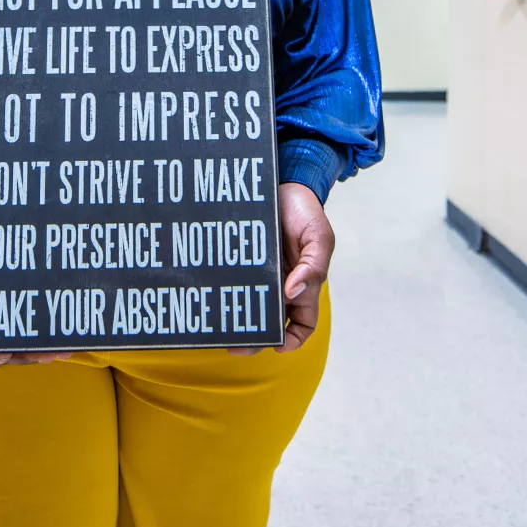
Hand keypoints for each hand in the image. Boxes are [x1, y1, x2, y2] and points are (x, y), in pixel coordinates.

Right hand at [0, 224, 70, 375]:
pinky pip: (32, 323)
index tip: (4, 352)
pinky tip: (65, 329)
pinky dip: (47, 331)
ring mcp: (1, 318)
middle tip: (44, 353)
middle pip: (3, 356)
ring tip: (60, 348)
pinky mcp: (18, 305)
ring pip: (21, 345)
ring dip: (40, 350)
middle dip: (24, 357)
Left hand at [231, 182, 334, 355]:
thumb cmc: (305, 212)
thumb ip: (313, 265)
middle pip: (268, 322)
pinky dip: (219, 291)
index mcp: (303, 285)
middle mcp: (279, 285)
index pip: (303, 323)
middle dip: (253, 337)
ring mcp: (257, 274)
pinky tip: (206, 296)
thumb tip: (294, 292)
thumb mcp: (320, 236)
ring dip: (233, 320)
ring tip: (216, 327)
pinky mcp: (237, 261)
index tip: (278, 344)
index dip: (293, 339)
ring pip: (245, 305)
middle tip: (235, 344)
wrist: (284, 181)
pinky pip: (228, 280)